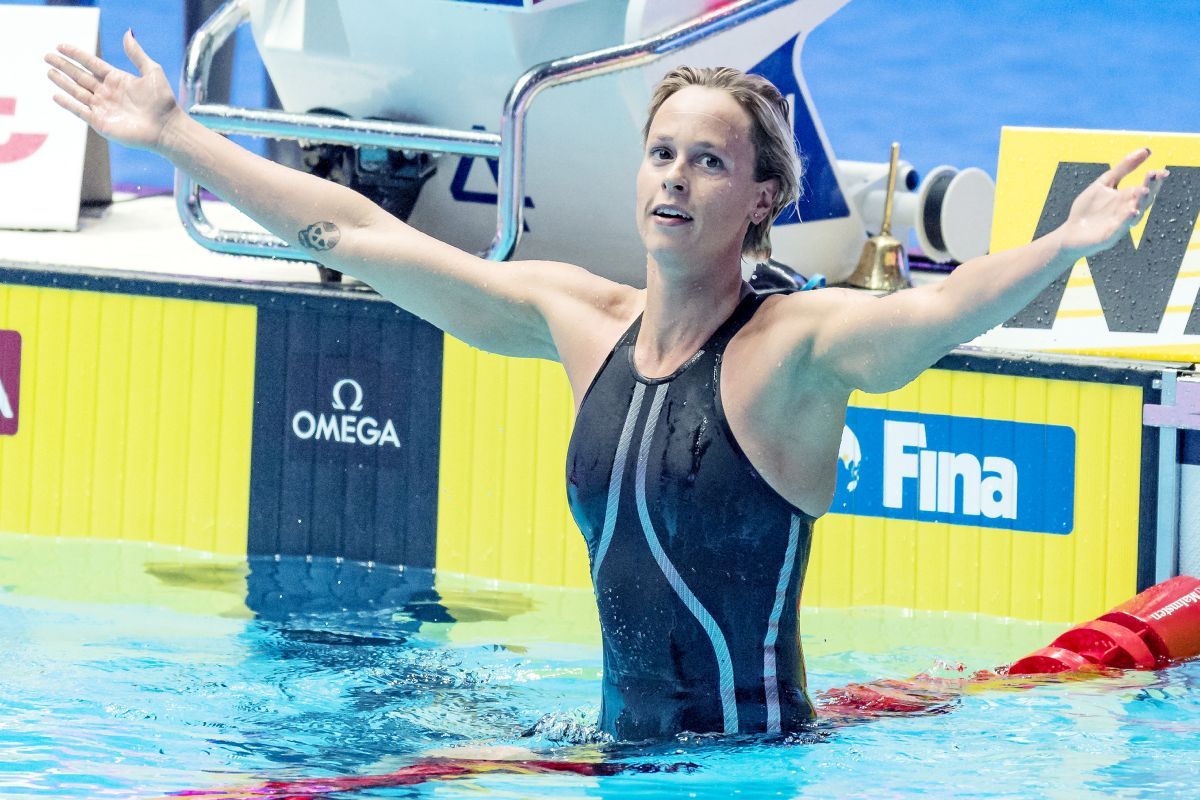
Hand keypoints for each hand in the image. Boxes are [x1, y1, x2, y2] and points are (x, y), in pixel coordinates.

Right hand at [45, 30, 182, 152]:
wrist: (167, 128)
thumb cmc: (163, 101)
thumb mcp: (152, 71)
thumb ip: (137, 54)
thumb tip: (127, 33)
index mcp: (118, 79)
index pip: (91, 64)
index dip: (76, 55)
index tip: (61, 46)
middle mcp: (108, 93)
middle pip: (80, 76)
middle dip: (64, 66)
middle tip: (47, 56)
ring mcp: (104, 108)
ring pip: (77, 92)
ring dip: (63, 82)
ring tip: (49, 71)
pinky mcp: (102, 123)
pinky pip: (80, 111)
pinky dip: (68, 104)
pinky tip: (56, 95)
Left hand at [1057, 147, 1168, 259]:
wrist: (1070, 233)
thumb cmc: (1088, 209)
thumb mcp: (1105, 183)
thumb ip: (1124, 168)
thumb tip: (1147, 150)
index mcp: (1127, 198)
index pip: (1146, 187)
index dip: (1154, 180)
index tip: (1161, 171)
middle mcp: (1128, 211)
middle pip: (1143, 199)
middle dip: (1149, 187)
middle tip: (1153, 176)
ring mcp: (1120, 224)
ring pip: (1135, 214)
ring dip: (1140, 202)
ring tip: (1144, 190)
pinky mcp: (1109, 236)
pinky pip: (1120, 228)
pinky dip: (1126, 220)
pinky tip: (1132, 211)